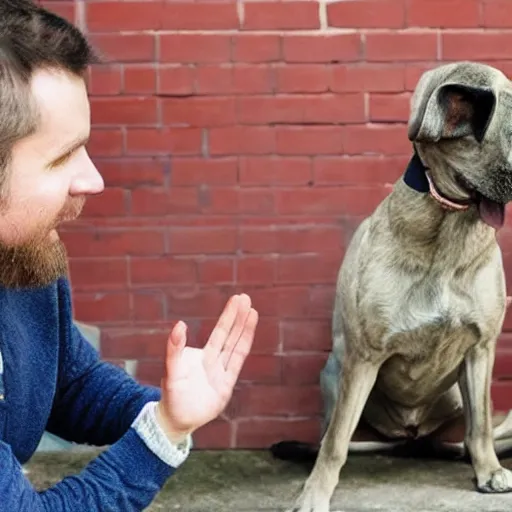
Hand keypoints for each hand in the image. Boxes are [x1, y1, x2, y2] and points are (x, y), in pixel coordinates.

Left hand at [156, 294, 257, 443]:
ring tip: (252, 311)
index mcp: (203, 356)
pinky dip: (243, 348)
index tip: (237, 299)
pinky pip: (237, 364)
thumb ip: (175, 348)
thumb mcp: (171, 369)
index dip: (228, 316)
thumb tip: (180, 324)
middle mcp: (215, 361)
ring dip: (244, 329)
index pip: (220, 332)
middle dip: (238, 317)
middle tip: (246, 297)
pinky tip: (248, 334)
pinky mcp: (227, 386)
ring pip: (236, 346)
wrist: (176, 420)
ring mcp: (223, 373)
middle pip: (230, 335)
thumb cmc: (172, 394)